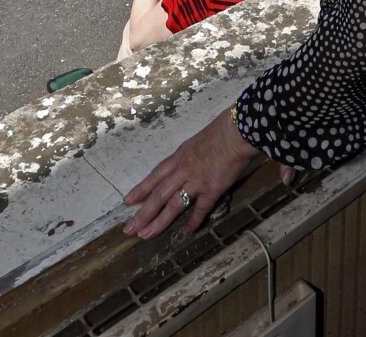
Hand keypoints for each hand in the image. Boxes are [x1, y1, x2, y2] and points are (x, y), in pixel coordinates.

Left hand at [124, 106, 261, 237]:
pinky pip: (200, 208)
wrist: (238, 130)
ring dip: (159, 221)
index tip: (127, 202)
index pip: (155, 176)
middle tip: (129, 229)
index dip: (141, 190)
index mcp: (179, 156)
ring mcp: (196, 180)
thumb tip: (186, 166)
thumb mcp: (197, 141)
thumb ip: (190, 156)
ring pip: (173, 204)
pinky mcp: (212, 189)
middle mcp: (183, 170)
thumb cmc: (221, 130)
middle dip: (143, 213)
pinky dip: (194, 220)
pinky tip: (188, 231)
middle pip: (158, 194)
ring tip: (146, 235)